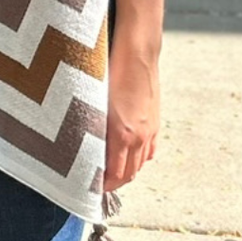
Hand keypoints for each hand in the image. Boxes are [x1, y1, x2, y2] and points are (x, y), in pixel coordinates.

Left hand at [104, 44, 159, 194]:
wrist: (138, 52)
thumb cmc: (111, 72)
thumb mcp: (97, 104)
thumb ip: (94, 129)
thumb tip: (85, 149)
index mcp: (121, 134)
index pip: (115, 175)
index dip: (103, 186)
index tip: (90, 188)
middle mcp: (138, 136)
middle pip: (128, 174)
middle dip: (113, 183)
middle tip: (97, 183)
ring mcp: (150, 130)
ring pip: (140, 164)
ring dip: (126, 172)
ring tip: (111, 172)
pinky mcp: (155, 122)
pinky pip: (149, 150)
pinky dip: (139, 158)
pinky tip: (129, 155)